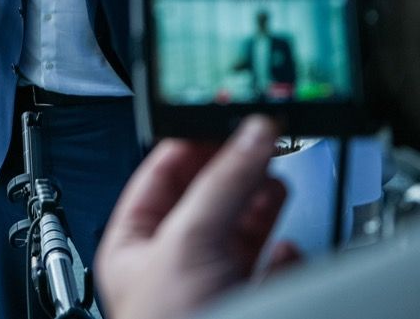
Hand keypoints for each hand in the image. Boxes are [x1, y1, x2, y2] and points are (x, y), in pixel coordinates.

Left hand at [95, 117, 301, 318]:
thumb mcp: (189, 241)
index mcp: (132, 243)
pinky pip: (269, 272)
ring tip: (276, 179)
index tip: (227, 120)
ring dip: (260, 204)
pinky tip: (286, 248)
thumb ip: (222, 184)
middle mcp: (170, 264)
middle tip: (261, 143)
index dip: (192, 143)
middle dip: (234, 171)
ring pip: (239, 232)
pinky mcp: (247, 306)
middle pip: (206, 199)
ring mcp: (211, 287)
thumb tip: (251, 135)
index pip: (159, 175)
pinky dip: (282, 258)